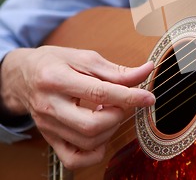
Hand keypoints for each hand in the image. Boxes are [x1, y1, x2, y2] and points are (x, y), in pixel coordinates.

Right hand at [0, 46, 154, 168]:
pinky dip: (94, 152)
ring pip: (86, 141)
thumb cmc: (56, 63)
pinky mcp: (50, 139)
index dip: (129, 97)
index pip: (98, 92)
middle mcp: (49, 105)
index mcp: (57, 79)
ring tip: (109, 112)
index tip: (148, 97)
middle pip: (91, 124)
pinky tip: (101, 135)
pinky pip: (74, 159)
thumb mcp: (85, 58)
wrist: (23, 76)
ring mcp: (48, 126)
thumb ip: (116, 70)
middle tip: (120, 103)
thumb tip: (146, 71)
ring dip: (110, 130)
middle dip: (117, 115)